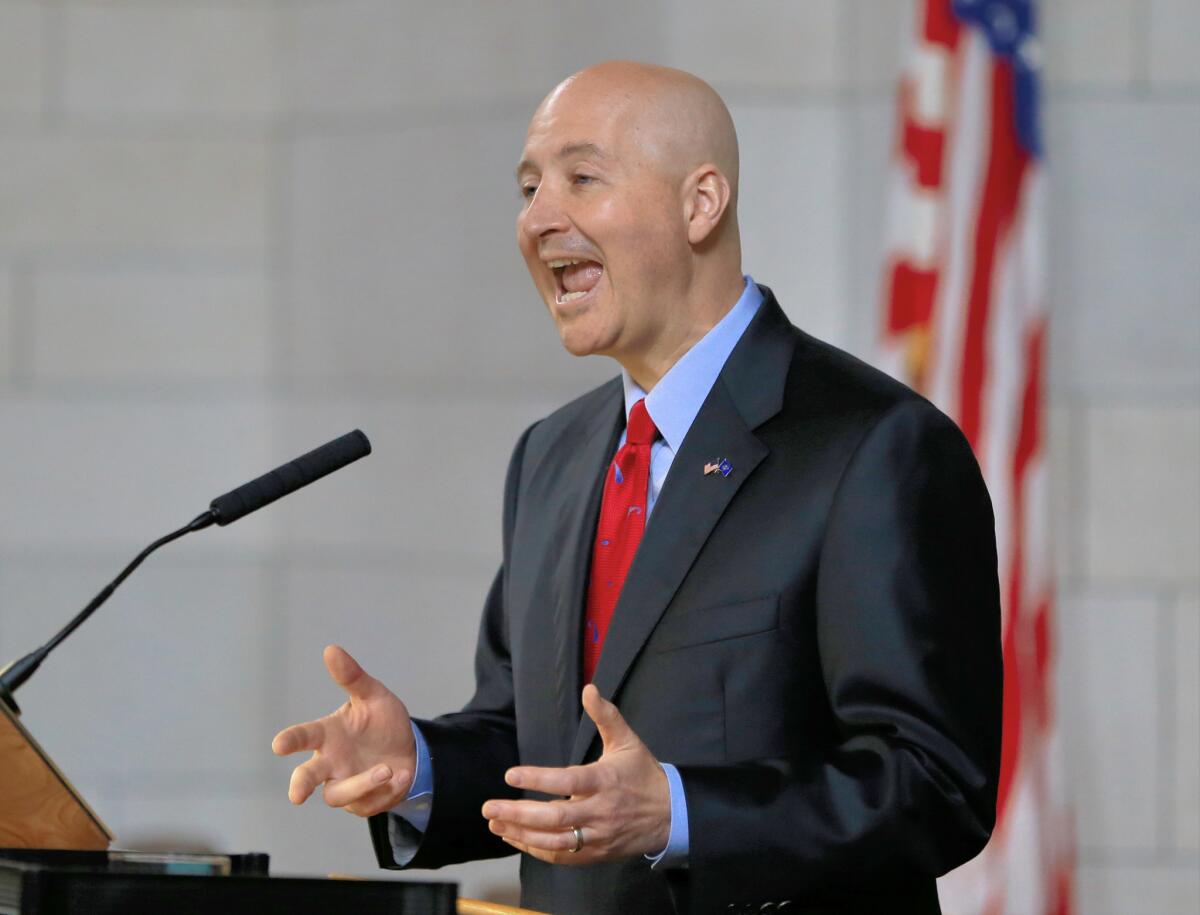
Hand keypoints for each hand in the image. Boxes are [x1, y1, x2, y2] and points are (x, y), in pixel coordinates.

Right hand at [271, 644, 415, 816]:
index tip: (279, 745)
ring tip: (386, 769)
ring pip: (338, 794)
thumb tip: (331, 649)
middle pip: (307, 777)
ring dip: (361, 784)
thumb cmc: (382, 722)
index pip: (304, 736)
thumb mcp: (373, 696)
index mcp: (328, 735)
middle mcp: (330, 762)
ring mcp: (344, 784)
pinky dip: (387, 789)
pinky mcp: (362, 803)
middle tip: (296, 795)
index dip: (290, 741)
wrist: (410, 749)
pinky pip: (370, 802)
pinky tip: (401, 775)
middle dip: (300, 784)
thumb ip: (352, 677)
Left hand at [481, 684, 669, 864]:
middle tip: (489, 808)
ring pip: (555, 842)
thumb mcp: (628, 741)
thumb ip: (606, 715)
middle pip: (555, 817)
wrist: (671, 815)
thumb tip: (588, 688)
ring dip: (521, 834)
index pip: (568, 780)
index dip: (538, 779)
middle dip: (518, 814)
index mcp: (605, 781)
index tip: (510, 775)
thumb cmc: (643, 775)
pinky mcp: (597, 854)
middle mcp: (600, 811)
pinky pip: (563, 857)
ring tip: (495, 824)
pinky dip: (537, 850)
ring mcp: (598, 836)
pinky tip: (517, 839)